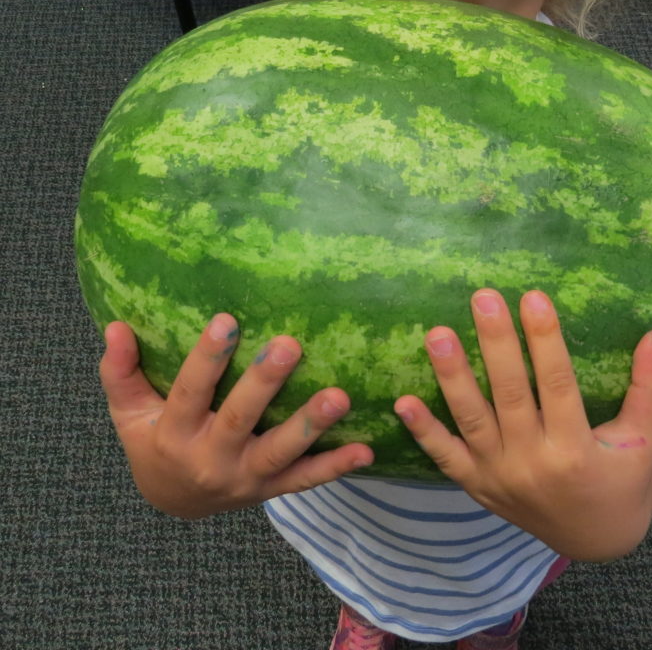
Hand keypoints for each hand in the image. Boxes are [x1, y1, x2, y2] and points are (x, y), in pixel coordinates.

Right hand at [99, 314, 373, 517]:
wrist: (174, 502)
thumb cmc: (153, 439)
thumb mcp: (129, 411)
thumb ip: (120, 371)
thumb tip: (115, 326)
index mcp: (174, 434)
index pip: (190, 392)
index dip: (207, 358)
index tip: (227, 319)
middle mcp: (211, 459)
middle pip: (240, 420)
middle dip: (264, 384)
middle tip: (290, 345)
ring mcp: (244, 479)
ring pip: (279, 453)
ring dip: (310, 425)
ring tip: (340, 396)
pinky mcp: (270, 490)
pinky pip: (305, 481)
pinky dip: (336, 467)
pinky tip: (366, 449)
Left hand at [394, 289, 651, 560]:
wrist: (597, 544)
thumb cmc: (625, 486)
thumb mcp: (647, 443)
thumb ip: (650, 389)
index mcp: (575, 451)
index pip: (558, 385)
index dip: (545, 340)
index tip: (533, 296)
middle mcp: (532, 464)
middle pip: (509, 394)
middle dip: (495, 344)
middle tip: (482, 298)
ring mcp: (499, 477)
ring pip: (471, 420)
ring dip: (452, 377)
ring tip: (437, 333)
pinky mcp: (478, 486)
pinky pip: (445, 458)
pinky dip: (424, 431)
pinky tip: (402, 401)